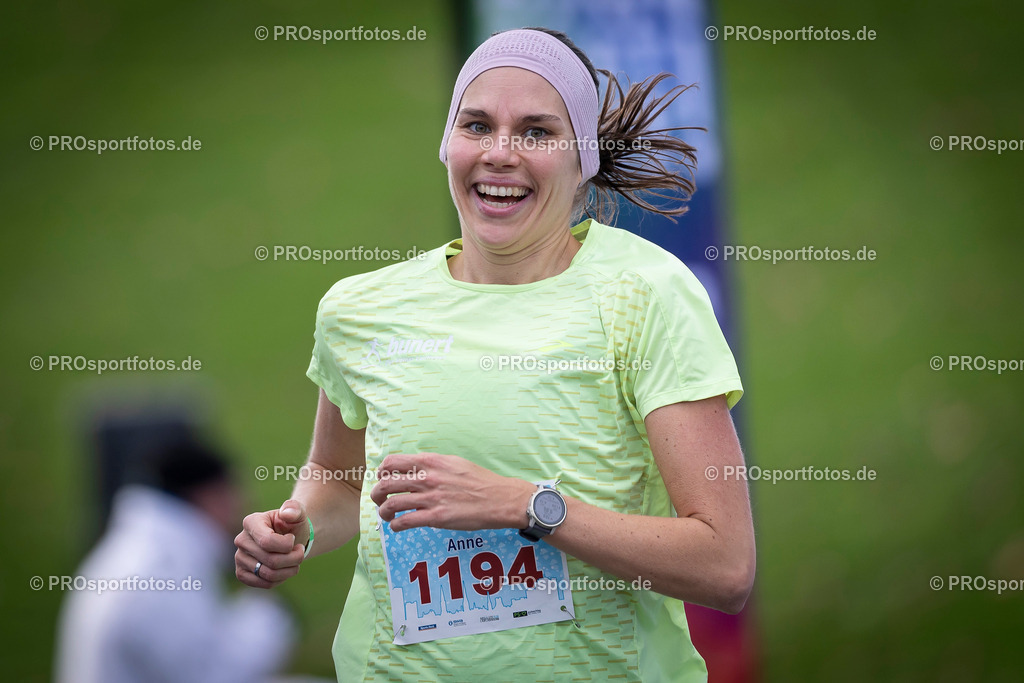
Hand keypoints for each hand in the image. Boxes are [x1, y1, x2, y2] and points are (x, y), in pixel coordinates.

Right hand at [234, 499, 308, 587]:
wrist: (289, 539)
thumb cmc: (292, 525)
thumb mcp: (298, 514)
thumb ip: (295, 509)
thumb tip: (286, 513)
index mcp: (251, 522)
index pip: (267, 542)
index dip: (287, 545)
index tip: (293, 539)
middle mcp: (241, 540)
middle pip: (271, 560)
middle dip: (294, 558)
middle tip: (300, 551)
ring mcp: (239, 557)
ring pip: (269, 574)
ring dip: (290, 570)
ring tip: (295, 561)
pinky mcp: (242, 573)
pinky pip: (264, 583)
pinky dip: (281, 579)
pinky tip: (284, 569)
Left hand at [371, 452, 533, 531]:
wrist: (500, 498)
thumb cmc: (479, 480)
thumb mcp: (454, 462)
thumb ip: (432, 465)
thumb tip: (415, 469)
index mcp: (431, 462)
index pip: (392, 462)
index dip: (382, 472)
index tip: (383, 479)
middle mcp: (427, 478)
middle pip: (386, 484)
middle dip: (376, 493)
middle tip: (378, 499)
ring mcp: (431, 498)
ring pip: (391, 504)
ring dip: (383, 511)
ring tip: (386, 515)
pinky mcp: (436, 517)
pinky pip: (404, 522)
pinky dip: (395, 526)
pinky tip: (398, 526)